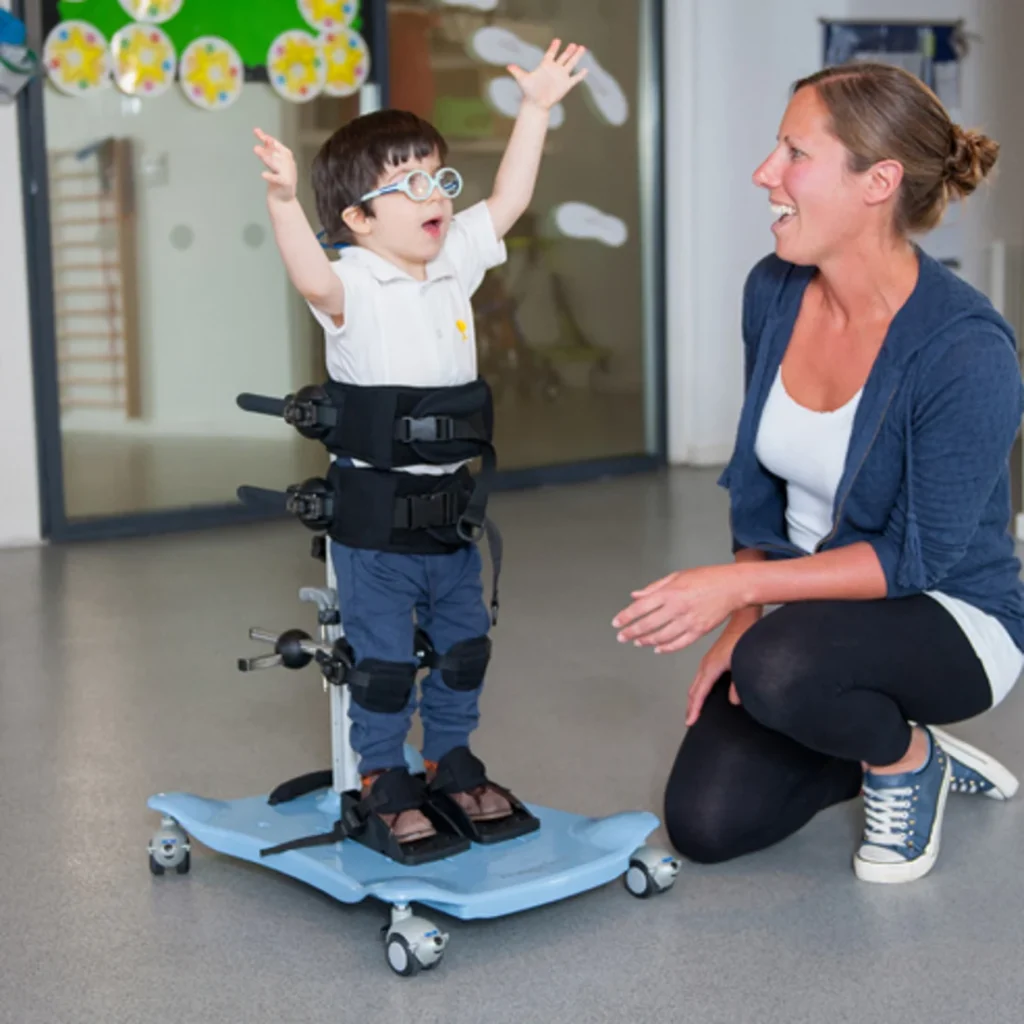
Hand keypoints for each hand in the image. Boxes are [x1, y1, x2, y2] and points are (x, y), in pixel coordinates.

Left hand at [254, 127, 296, 203]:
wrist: (283, 199)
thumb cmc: (278, 180)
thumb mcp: (273, 162)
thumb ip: (267, 149)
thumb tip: (259, 132)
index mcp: (287, 158)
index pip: (277, 146)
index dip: (269, 139)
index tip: (258, 133)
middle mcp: (289, 164)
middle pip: (276, 154)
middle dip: (267, 148)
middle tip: (256, 146)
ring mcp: (289, 174)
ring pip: (276, 163)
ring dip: (266, 157)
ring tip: (257, 151)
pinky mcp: (286, 184)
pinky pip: (277, 179)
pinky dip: (271, 176)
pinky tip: (263, 174)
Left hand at [508, 39, 587, 110]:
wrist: (536, 104)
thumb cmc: (529, 92)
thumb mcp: (523, 80)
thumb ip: (517, 71)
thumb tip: (508, 66)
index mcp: (545, 66)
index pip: (550, 54)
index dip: (554, 47)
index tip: (557, 40)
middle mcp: (554, 69)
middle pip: (563, 57)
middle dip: (568, 50)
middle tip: (573, 44)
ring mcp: (561, 76)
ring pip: (571, 64)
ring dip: (576, 57)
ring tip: (582, 48)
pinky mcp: (566, 85)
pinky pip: (575, 79)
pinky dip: (580, 75)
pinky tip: (586, 70)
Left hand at [612, 564, 747, 653]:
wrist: (732, 586)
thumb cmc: (705, 578)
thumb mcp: (677, 576)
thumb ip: (654, 588)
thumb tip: (635, 596)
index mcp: (669, 592)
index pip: (640, 607)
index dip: (626, 616)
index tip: (616, 623)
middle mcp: (676, 608)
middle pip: (647, 624)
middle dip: (631, 632)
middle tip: (621, 637)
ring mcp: (688, 621)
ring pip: (661, 637)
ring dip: (646, 641)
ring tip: (637, 642)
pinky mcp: (699, 631)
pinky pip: (678, 644)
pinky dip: (666, 648)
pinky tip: (657, 648)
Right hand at [685, 612, 759, 725]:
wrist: (743, 621)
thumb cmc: (744, 638)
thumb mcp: (742, 664)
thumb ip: (738, 686)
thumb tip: (733, 701)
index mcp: (711, 668)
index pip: (699, 694)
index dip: (695, 709)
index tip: (690, 722)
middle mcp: (706, 665)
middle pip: (693, 690)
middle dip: (691, 706)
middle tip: (689, 720)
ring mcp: (708, 660)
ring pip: (696, 683)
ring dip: (694, 697)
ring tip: (693, 709)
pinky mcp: (712, 658)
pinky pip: (700, 677)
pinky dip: (698, 687)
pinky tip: (703, 690)